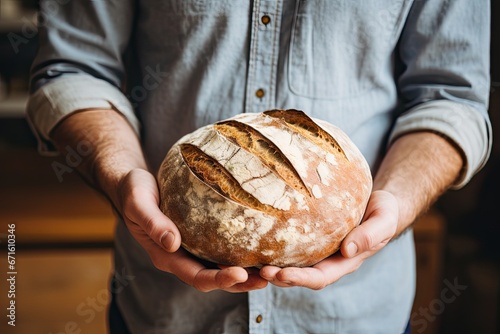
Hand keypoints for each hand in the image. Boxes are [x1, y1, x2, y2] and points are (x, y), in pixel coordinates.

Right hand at [116, 168, 267, 292]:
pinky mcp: (199, 235)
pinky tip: (259, 243)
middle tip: (267, 277)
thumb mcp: (138, 202)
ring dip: (246, 270)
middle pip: (215, 277)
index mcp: (166, 256)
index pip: (196, 276)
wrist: (133, 184)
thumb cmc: (134, 191)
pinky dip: (240, 250)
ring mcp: (192, 247)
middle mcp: (182, 257)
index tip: (240, 274)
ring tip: (272, 267)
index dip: (219, 279)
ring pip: (221, 265)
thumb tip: (173, 242)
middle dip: (241, 282)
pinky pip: (222, 246)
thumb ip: (153, 222)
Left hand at [259, 190, 397, 288]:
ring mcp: (318, 248)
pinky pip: (291, 244)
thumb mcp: (383, 220)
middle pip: (300, 274)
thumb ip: (371, 235)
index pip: (320, 277)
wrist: (378, 202)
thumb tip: (348, 250)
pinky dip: (275, 246)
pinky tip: (257, 239)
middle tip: (260, 270)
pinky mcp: (310, 235)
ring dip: (273, 265)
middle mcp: (328, 259)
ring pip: (292, 262)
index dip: (300, 279)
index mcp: (345, 261)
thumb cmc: (383, 211)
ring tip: (252, 261)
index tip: (282, 275)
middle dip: (280, 276)